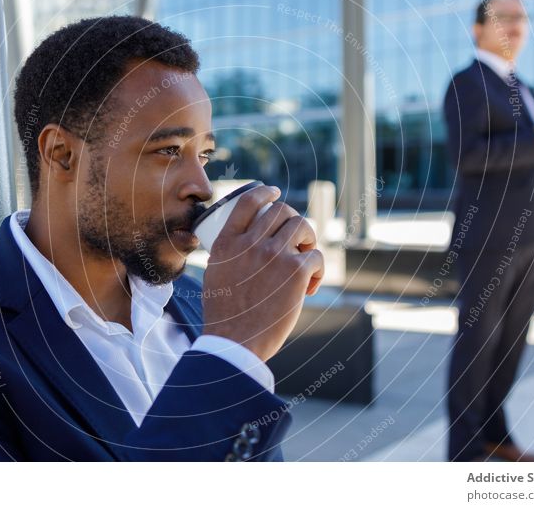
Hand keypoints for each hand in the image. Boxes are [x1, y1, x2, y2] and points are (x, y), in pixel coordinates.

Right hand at [201, 185, 324, 361]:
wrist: (235, 342)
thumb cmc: (225, 316)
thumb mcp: (215, 274)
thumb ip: (228, 253)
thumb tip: (241, 240)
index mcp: (227, 242)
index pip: (249, 201)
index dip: (265, 192)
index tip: (274, 192)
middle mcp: (250, 243)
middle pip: (281, 210)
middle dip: (293, 219)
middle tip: (297, 239)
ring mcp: (273, 255)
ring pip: (302, 227)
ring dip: (309, 240)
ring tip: (306, 259)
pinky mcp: (295, 272)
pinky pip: (317, 257)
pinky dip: (318, 270)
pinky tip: (311, 286)